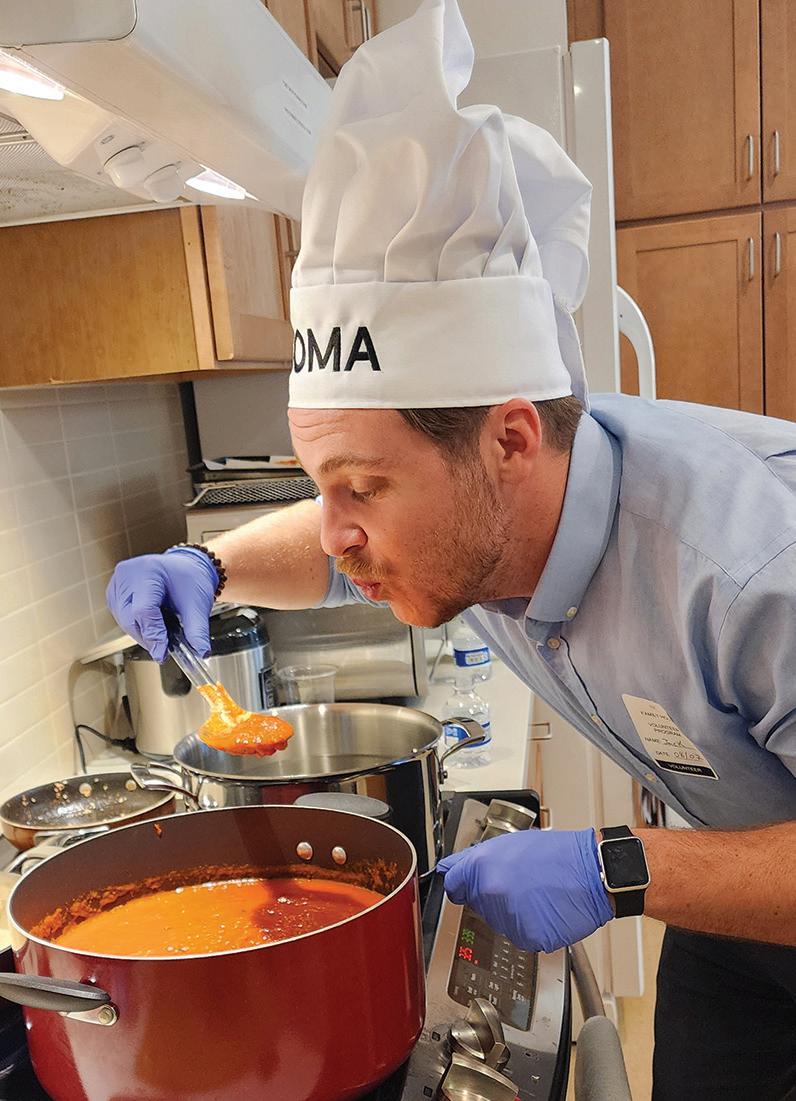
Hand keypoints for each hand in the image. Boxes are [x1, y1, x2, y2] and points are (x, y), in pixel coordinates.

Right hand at [105, 547, 217, 662]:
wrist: (185, 567)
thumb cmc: (190, 579)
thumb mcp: (197, 603)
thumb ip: (197, 630)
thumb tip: (201, 652)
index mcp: (148, 570)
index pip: (143, 609)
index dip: (153, 634)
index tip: (162, 653)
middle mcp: (127, 574)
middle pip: (130, 618)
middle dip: (148, 638)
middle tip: (164, 649)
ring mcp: (117, 584)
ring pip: (124, 622)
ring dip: (143, 634)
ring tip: (163, 631)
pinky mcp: (114, 594)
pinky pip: (122, 619)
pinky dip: (138, 627)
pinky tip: (154, 623)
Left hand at [436, 828, 613, 952]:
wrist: (592, 873)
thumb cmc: (557, 855)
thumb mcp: (511, 843)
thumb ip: (477, 859)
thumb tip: (453, 868)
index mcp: (483, 867)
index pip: (453, 884)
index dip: (460, 884)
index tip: (465, 886)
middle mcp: (491, 894)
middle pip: (477, 903)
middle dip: (490, 895)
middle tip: (517, 883)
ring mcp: (508, 918)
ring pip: (497, 920)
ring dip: (510, 910)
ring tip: (534, 893)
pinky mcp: (526, 937)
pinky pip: (518, 934)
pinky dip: (528, 925)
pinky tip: (542, 908)